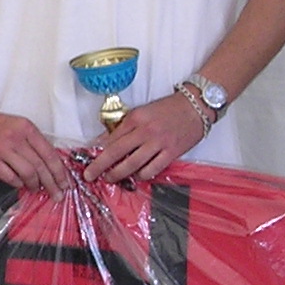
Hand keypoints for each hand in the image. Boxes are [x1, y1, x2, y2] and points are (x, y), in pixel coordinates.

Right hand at [0, 98, 70, 191]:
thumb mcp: (21, 126)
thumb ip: (35, 143)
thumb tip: (51, 166)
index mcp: (27, 129)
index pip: (49, 154)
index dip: (59, 172)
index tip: (65, 183)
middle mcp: (16, 138)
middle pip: (40, 166)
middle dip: (51, 183)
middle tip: (57, 194)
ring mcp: (1, 149)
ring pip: (27, 173)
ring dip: (34, 185)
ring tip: (37, 189)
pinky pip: (9, 177)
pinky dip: (18, 183)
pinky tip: (20, 184)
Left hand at [83, 94, 206, 183]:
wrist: (195, 106)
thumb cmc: (168, 109)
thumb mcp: (142, 112)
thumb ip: (124, 126)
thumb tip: (104, 141)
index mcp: (136, 118)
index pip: (111, 138)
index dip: (97, 151)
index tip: (88, 159)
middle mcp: (145, 131)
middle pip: (116, 152)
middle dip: (100, 166)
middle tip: (90, 175)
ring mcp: (159, 143)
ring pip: (132, 164)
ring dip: (118, 174)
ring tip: (110, 178)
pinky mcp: (171, 153)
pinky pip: (152, 170)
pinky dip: (141, 175)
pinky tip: (136, 176)